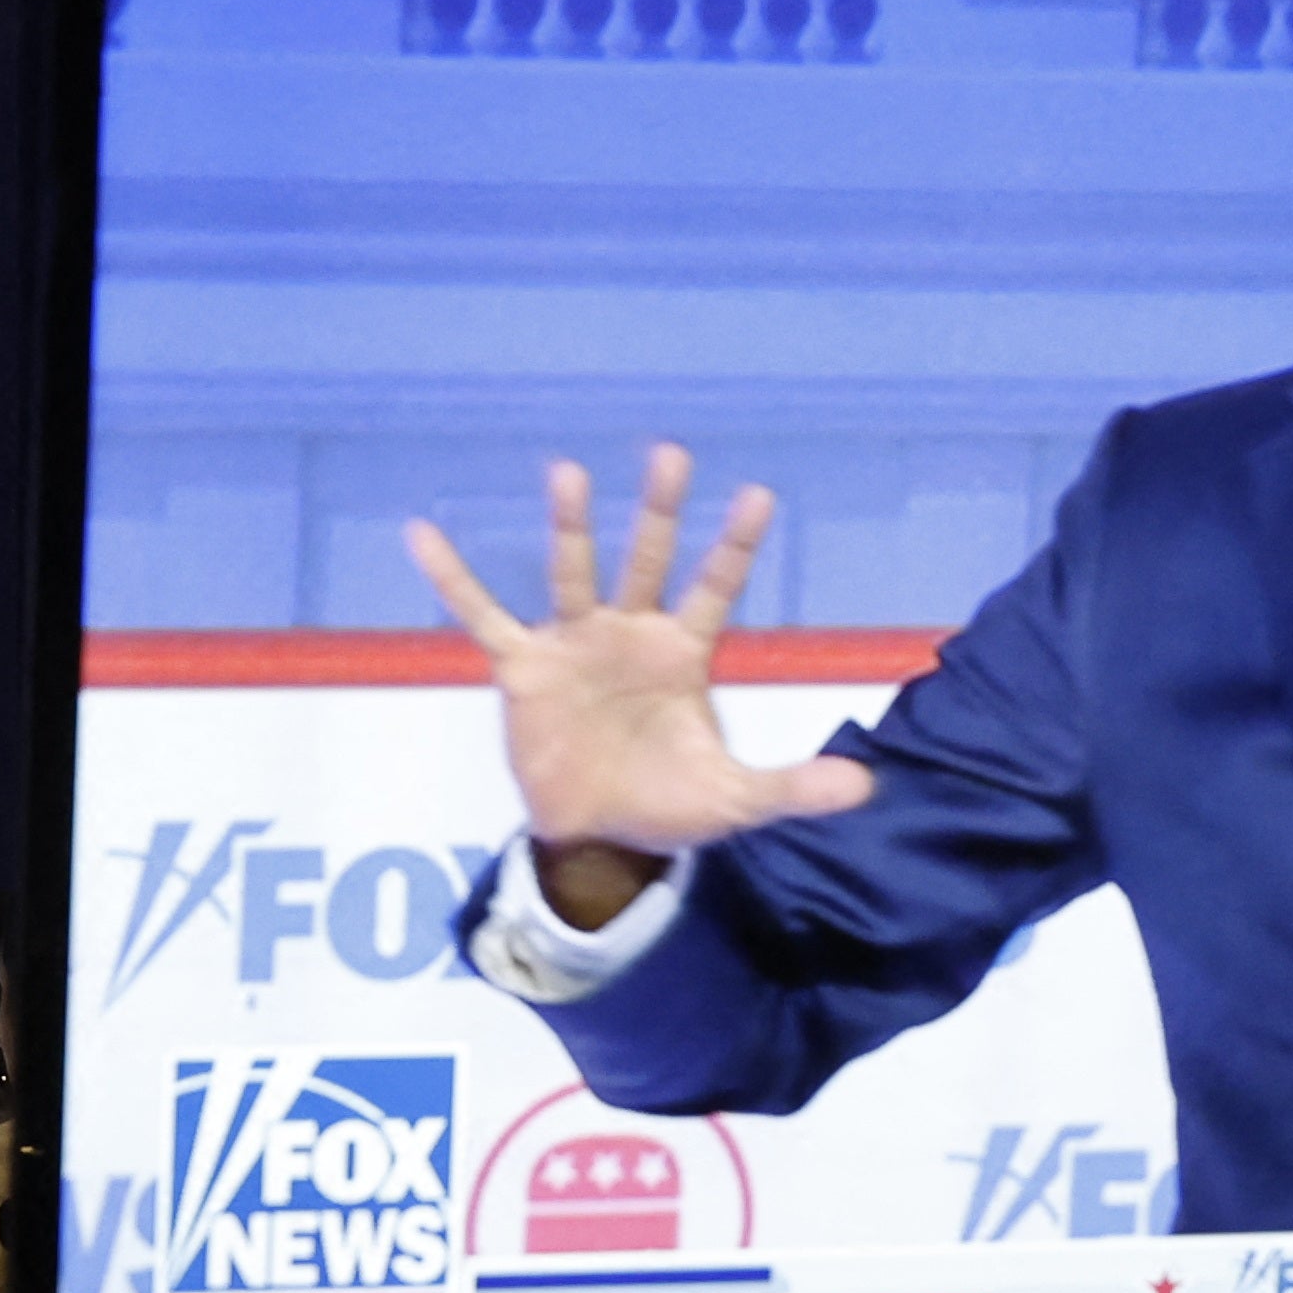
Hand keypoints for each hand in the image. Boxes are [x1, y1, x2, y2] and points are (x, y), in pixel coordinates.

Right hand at [404, 447, 866, 924]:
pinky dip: (454, 579)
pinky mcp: (524, 669)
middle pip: (648, 561)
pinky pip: (483, 617)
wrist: (597, 839)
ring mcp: (575, 645)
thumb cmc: (666, 805)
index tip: (757, 494)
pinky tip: (424, 534)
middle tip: (672, 453)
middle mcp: (630, 635)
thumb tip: (868, 784)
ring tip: (569, 473)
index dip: (733, 547)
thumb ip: (795, 785)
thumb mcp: (735, 800)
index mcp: (683, 655)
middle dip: (661, 512)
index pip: (714, 589)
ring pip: (574, 575)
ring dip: (572, 528)